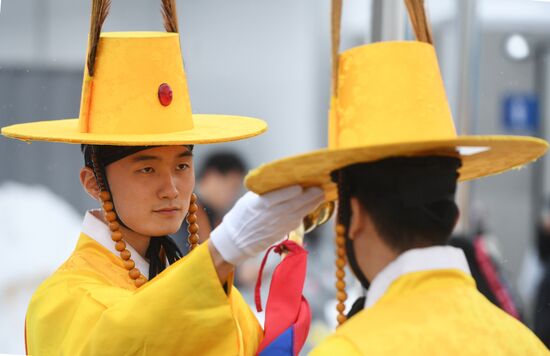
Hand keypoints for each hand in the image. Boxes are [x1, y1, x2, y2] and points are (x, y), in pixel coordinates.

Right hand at [209, 185, 323, 265]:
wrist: (236, 240)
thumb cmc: (242, 215)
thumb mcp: (248, 200)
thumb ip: (265, 192)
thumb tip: (282, 179)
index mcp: (258, 204)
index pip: (278, 197)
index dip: (291, 191)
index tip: (301, 185)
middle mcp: (269, 216)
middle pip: (293, 205)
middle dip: (309, 197)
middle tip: (320, 188)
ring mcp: (276, 226)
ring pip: (298, 213)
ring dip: (311, 205)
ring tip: (321, 196)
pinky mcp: (281, 233)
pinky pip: (296, 222)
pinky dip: (304, 213)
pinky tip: (311, 206)